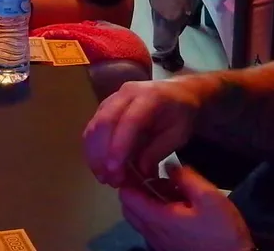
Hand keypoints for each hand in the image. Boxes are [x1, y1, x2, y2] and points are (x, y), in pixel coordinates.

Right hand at [83, 77, 208, 187]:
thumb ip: (158, 151)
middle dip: (102, 154)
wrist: (177, 93)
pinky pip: (92, 128)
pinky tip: (99, 166)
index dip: (119, 146)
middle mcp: (126, 93)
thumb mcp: (178, 135)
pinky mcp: (105, 107)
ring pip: (94, 126)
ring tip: (103, 177)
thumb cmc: (180, 115)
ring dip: (94, 154)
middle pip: (105, 122)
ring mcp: (113, 98)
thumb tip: (138, 172)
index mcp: (149, 97)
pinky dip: (93, 150)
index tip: (114, 171)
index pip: (129, 121)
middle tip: (108, 180)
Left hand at [120, 163, 252, 250]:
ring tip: (174, 191)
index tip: (143, 165)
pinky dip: (158, 214)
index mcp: (157, 219)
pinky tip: (180, 208)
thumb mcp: (209, 198)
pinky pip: (153, 228)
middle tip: (160, 177)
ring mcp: (158, 244)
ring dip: (150, 202)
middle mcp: (151, 234)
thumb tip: (169, 167)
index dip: (130, 177)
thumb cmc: (222, 232)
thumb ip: (186, 178)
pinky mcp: (167, 249)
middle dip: (138, 189)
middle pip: (130, 208)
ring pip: (141, 219)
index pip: (126, 195)